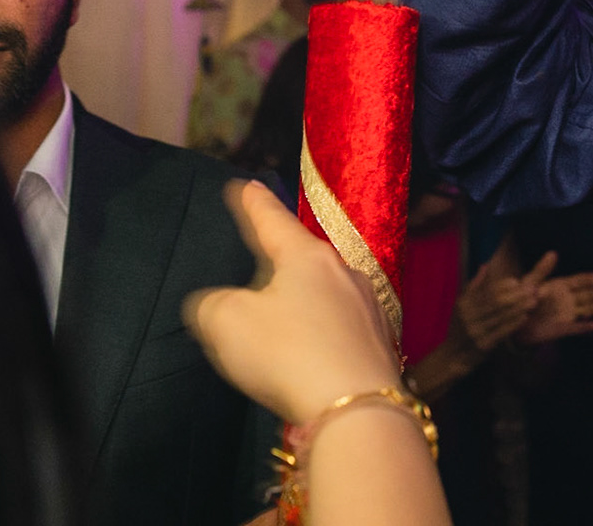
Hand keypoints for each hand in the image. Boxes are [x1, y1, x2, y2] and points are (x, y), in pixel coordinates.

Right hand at [183, 181, 399, 424]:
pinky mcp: (380, 343)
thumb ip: (212, 305)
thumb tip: (216, 304)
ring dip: (303, 297)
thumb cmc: (287, 354)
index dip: (253, 204)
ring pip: (326, 291)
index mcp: (307, 257)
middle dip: (281, 256)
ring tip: (283, 310)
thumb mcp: (227, 324)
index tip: (245, 185)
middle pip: (303, 255)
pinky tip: (312, 349)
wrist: (357, 408)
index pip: (272, 220)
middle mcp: (344, 272)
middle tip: (262, 252)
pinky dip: (321, 330)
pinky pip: (341, 325)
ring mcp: (368, 307)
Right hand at [449, 245, 547, 355]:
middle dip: (516, 295)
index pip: (487, 292)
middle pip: (497, 302)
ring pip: (501, 316)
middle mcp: (469, 316)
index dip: (503, 286)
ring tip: (534, 301)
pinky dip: (514, 323)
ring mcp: (476, 331)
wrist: (452, 356)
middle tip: (532, 289)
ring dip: (519, 308)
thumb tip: (485, 265)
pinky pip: (502, 332)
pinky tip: (525, 317)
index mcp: (464, 304)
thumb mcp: (462, 305)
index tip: (517, 281)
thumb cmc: (460, 327)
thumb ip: (474, 285)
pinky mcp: (483, 345)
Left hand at [518, 270, 592, 344]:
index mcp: (560, 286)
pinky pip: (575, 328)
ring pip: (585, 310)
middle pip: (586, 295)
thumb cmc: (523, 298)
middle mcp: (567, 299)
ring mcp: (566, 314)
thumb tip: (553, 253)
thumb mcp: (530, 281)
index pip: (577, 281)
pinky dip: (584, 327)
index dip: (587, 279)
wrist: (516, 322)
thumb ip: (542, 269)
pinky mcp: (563, 328)